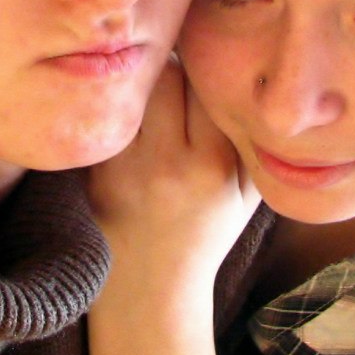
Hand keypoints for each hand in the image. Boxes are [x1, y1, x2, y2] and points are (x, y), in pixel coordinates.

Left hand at [87, 58, 259, 288]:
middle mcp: (168, 163)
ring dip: (144, 83)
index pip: (211, 85)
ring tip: (152, 93)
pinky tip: (124, 115)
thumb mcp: (246, 197)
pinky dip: (116, 108)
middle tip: (178, 74)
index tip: (211, 67)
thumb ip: (255, 145)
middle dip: (175, 66)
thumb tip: (260, 87)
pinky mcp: (94, 170)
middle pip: (168, 75)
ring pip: (133, 91)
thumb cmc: (205, 234)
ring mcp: (125, 167)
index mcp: (213, 166)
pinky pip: (107, 117)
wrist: (149, 288)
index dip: (211, 68)